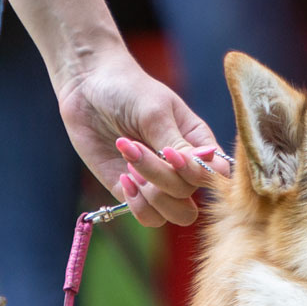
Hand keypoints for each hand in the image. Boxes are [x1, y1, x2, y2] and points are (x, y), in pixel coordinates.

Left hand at [54, 49, 230, 226]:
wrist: (87, 87)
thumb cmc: (128, 89)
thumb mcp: (155, 111)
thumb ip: (177, 144)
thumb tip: (205, 167)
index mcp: (197, 142)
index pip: (219, 174)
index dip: (200, 174)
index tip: (170, 154)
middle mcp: (183, 167)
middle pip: (191, 195)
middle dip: (162, 179)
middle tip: (134, 149)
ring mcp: (159, 182)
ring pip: (176, 214)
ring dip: (151, 195)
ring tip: (129, 164)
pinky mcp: (134, 192)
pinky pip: (150, 217)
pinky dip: (137, 205)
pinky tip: (124, 179)